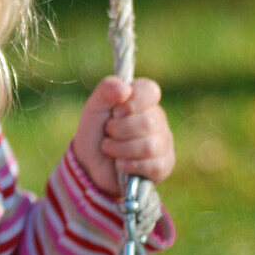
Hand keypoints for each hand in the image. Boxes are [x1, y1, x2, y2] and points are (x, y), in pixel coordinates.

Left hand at [72, 76, 174, 196]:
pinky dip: (129, 165)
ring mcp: (163, 143)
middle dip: (119, 130)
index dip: (132, 101)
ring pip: (149, 146)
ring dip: (120, 149)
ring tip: (109, 149)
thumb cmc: (95, 131)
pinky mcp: (164, 165)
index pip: (150, 90)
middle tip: (108, 132)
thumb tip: (124, 88)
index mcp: (142, 101)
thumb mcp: (94, 108)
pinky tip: (120, 164)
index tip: (116, 110)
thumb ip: (106, 91)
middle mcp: (157, 119)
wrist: (90, 165)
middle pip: (148, 122)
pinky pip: (154, 166)